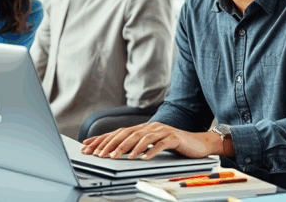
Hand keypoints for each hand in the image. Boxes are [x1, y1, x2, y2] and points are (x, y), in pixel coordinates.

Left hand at [81, 122, 220, 159]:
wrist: (198, 143)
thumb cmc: (172, 145)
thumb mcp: (151, 145)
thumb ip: (136, 145)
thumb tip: (115, 152)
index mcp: (142, 129)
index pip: (117, 133)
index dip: (102, 139)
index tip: (87, 147)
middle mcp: (149, 127)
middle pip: (126, 134)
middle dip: (110, 144)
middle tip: (99, 155)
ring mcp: (161, 131)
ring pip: (141, 138)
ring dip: (128, 148)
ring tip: (117, 157)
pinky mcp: (174, 138)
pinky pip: (160, 144)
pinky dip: (151, 151)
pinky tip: (144, 158)